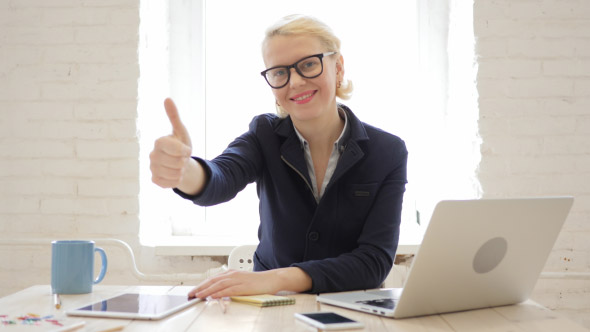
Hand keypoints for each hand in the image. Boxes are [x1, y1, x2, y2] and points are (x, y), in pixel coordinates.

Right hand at [150, 98, 198, 191]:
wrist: (180, 163)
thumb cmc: (181, 145)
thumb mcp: (181, 131)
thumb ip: (174, 116)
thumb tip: (167, 99)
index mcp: (159, 142)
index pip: (175, 148)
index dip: (184, 150)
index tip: (186, 149)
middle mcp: (152, 155)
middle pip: (178, 162)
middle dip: (185, 161)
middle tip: (182, 158)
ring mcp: (152, 168)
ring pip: (175, 173)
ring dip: (182, 171)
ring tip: (178, 166)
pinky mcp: (154, 180)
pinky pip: (171, 183)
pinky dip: (177, 180)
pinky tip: (174, 174)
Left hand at [188, 267, 311, 298]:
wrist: (271, 279)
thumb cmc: (257, 282)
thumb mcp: (241, 281)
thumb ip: (230, 285)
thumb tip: (218, 292)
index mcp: (231, 273)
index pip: (212, 279)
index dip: (202, 285)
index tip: (193, 291)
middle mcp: (232, 274)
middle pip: (213, 280)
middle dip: (200, 287)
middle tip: (191, 294)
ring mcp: (238, 279)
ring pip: (218, 285)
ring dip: (207, 290)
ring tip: (198, 295)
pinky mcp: (243, 286)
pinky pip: (228, 290)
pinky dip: (219, 293)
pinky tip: (213, 296)